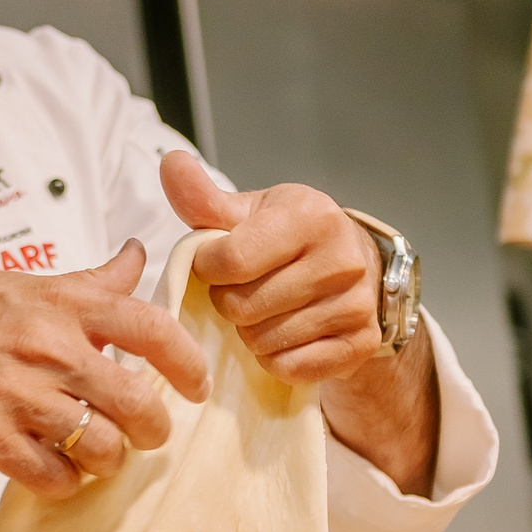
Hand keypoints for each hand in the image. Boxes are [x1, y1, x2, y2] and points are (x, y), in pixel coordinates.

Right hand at [0, 241, 209, 498]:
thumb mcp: (25, 281)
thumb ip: (91, 281)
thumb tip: (139, 257)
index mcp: (63, 305)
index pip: (153, 330)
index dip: (188, 363)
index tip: (197, 386)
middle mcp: (49, 349)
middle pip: (138, 404)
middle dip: (153, 429)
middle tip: (144, 433)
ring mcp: (19, 397)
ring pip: (103, 449)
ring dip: (109, 459)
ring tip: (96, 453)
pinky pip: (56, 479)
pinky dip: (65, 482)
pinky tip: (54, 468)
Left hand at [161, 150, 384, 384]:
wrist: (353, 265)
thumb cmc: (289, 237)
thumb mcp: (249, 212)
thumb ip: (204, 199)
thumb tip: (170, 163)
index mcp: (312, 216)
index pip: (231, 260)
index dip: (207, 268)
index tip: (214, 264)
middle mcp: (342, 260)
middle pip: (243, 306)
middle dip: (228, 302)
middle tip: (243, 289)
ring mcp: (357, 305)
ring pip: (263, 341)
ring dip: (250, 332)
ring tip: (265, 310)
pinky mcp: (361, 345)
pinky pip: (290, 368)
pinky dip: (275, 358)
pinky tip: (284, 335)